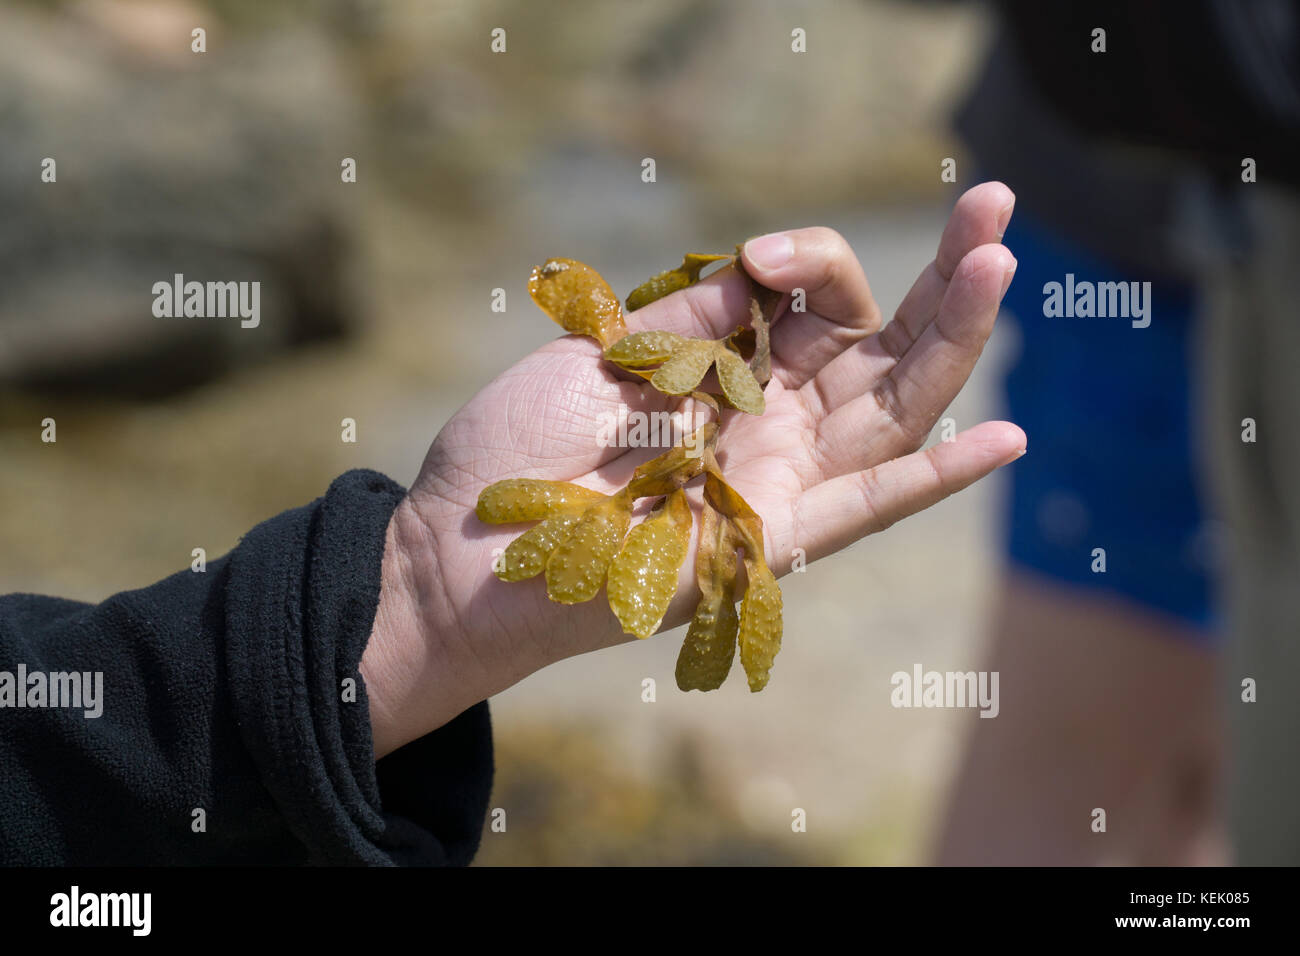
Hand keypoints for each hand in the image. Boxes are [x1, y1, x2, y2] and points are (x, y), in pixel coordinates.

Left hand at [362, 182, 1023, 756]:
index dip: (807, 263)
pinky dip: (937, 479)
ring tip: (1002, 262)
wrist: (469, 550)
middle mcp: (763, 421)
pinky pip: (869, 509)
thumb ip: (693, 321)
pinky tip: (1008, 438)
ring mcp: (777, 479)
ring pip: (892, 410)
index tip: (763, 256)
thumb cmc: (519, 449)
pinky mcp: (774, 541)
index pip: (807, 301)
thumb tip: (763, 274)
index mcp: (722, 369)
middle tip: (996, 203)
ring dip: (952, 341)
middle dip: (939, 276)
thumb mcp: (603, 356)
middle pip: (878, 346)